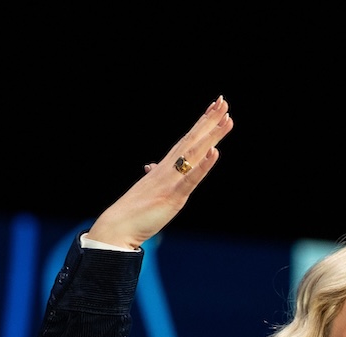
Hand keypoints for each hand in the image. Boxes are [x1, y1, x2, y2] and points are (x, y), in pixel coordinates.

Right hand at [87, 97, 233, 248]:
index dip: (201, 124)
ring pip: (195, 153)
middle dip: (209, 121)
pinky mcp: (173, 196)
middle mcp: (169, 168)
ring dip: (211, 136)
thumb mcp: (149, 189)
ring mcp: (171, 180)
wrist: (118, 225)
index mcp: (165, 167)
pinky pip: (191, 178)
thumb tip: (151, 167)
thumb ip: (154, 177)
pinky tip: (215, 152)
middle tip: (224, 102)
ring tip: (227, 120)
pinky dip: (203, 165)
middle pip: (193, 140)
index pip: (187, 140)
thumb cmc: (134, 210)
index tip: (214, 108)